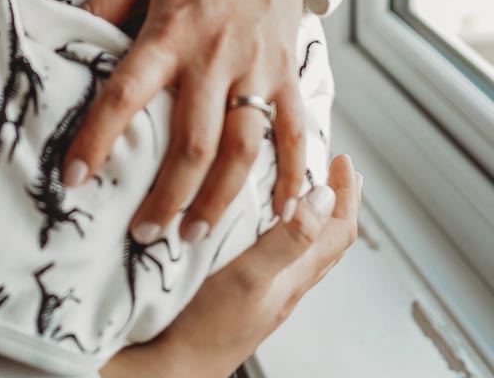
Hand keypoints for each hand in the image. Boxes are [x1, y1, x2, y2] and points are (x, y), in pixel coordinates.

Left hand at [64, 0, 308, 241]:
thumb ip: (107, 6)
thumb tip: (62, 32)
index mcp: (171, 30)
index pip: (126, 92)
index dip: (98, 138)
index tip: (74, 179)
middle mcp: (215, 55)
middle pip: (193, 143)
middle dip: (168, 197)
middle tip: (145, 235)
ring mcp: (257, 67)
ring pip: (243, 149)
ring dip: (220, 199)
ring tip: (194, 235)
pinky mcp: (287, 71)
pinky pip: (293, 130)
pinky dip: (291, 175)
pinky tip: (280, 211)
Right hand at [102, 156, 361, 377]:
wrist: (171, 367)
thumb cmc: (209, 328)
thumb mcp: (253, 275)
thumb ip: (291, 238)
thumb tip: (325, 197)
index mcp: (296, 276)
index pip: (339, 232)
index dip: (347, 194)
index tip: (344, 161)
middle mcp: (285, 284)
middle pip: (326, 239)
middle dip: (332, 200)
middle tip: (330, 168)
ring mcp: (264, 291)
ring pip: (300, 247)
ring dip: (306, 212)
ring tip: (297, 184)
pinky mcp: (239, 293)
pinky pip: (272, 255)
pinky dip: (275, 228)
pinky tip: (253, 220)